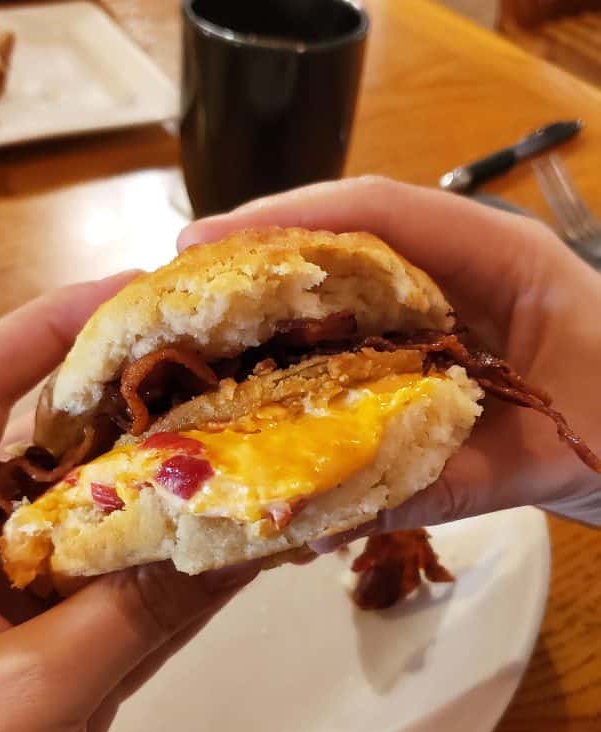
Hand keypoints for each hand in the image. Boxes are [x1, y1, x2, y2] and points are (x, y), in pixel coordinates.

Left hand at [0, 275, 255, 731]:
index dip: (46, 334)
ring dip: (173, 501)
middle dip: (134, 413)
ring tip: (259, 445)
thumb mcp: (22, 701)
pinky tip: (251, 546)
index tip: (134, 296)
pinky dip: (185, 583)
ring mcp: (12, 617)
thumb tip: (221, 539)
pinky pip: (129, 606)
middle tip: (227, 371)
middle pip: (50, 454)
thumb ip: (123, 613)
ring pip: (102, 530)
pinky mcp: (59, 672)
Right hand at [179, 176, 600, 539]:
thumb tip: (325, 518)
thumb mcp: (552, 459)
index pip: (381, 214)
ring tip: (204, 348)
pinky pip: (377, 348)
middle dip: (264, 266)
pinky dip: (323, 370)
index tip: (202, 244)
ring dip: (283, 318)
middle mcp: (473, 274)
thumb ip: (450, 483)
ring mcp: (464, 314)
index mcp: (504, 261)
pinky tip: (275, 398)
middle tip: (179, 298)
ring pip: (356, 296)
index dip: (286, 219)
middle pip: (352, 246)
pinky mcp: (458, 357)